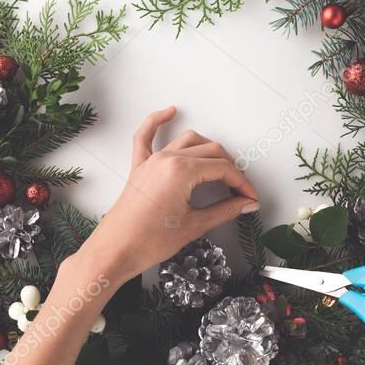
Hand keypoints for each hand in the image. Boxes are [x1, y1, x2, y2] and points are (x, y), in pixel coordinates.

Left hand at [77, 106, 259, 281]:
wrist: (115, 251)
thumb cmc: (147, 242)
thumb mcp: (194, 226)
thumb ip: (225, 210)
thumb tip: (245, 204)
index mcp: (181, 171)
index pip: (223, 169)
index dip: (242, 183)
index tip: (249, 197)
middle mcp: (167, 160)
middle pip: (211, 152)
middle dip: (231, 170)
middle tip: (241, 191)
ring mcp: (152, 161)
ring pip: (188, 141)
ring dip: (208, 148)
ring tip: (222, 165)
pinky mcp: (139, 168)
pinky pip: (145, 136)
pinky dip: (157, 121)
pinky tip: (169, 112)